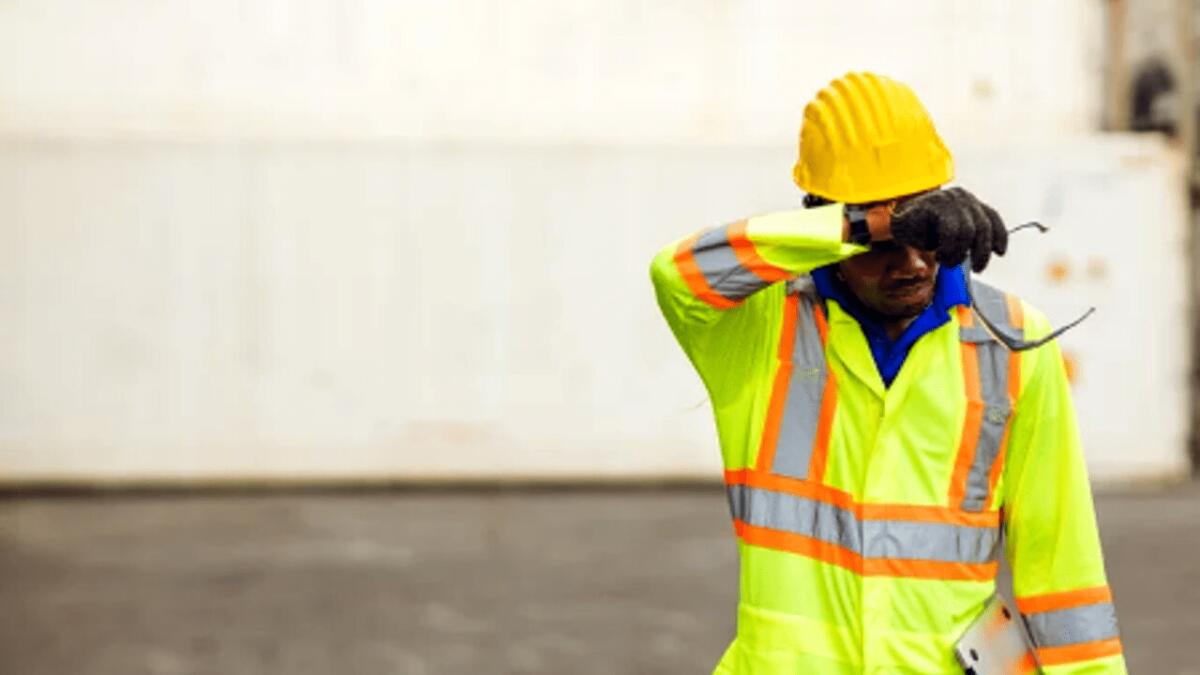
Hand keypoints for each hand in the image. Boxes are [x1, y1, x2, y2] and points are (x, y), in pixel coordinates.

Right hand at [888, 187, 1007, 271]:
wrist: (892, 224)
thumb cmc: (921, 231)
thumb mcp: (948, 236)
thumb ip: (965, 240)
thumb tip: (980, 256)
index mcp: (967, 202)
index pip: (991, 217)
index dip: (999, 236)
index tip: (999, 252)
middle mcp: (960, 197)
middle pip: (982, 227)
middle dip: (981, 252)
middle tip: (976, 268)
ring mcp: (947, 199)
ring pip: (966, 231)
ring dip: (957, 252)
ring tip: (946, 259)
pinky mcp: (932, 205)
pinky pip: (948, 231)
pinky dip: (945, 246)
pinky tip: (936, 251)